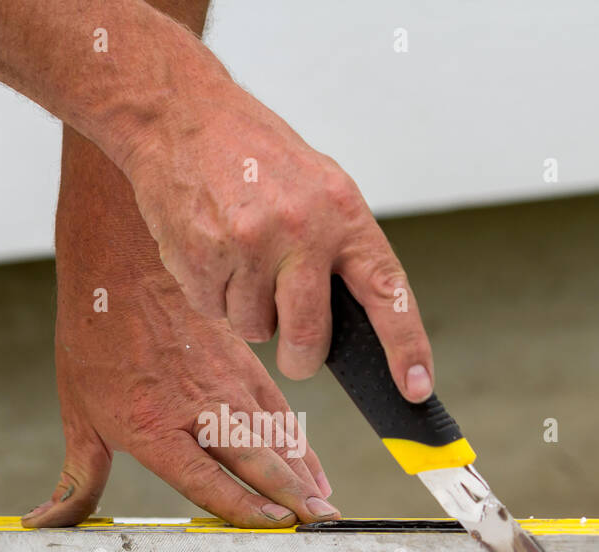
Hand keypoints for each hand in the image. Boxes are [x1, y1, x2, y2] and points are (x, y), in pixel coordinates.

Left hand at [22, 259, 336, 528]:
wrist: (122, 263)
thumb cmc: (97, 336)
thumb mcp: (77, 414)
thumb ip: (77, 480)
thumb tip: (48, 523)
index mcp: (152, 424)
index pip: (204, 477)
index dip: (242, 505)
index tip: (272, 525)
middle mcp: (195, 406)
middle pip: (254, 457)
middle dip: (290, 495)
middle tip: (318, 524)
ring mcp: (226, 384)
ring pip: (276, 437)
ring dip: (304, 475)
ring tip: (325, 508)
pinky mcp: (245, 367)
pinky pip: (282, 413)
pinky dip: (302, 445)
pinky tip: (315, 472)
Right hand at [120, 82, 434, 402]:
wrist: (182, 115)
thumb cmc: (255, 155)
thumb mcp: (319, 185)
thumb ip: (340, 247)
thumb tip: (355, 325)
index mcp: (342, 213)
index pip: (387, 292)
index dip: (406, 347)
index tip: (416, 388)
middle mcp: (300, 229)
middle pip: (308, 337)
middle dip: (300, 356)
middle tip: (294, 348)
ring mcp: (248, 243)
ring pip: (255, 330)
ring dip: (248, 311)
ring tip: (241, 259)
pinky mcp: (201, 255)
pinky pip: (214, 312)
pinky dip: (213, 295)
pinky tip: (212, 252)